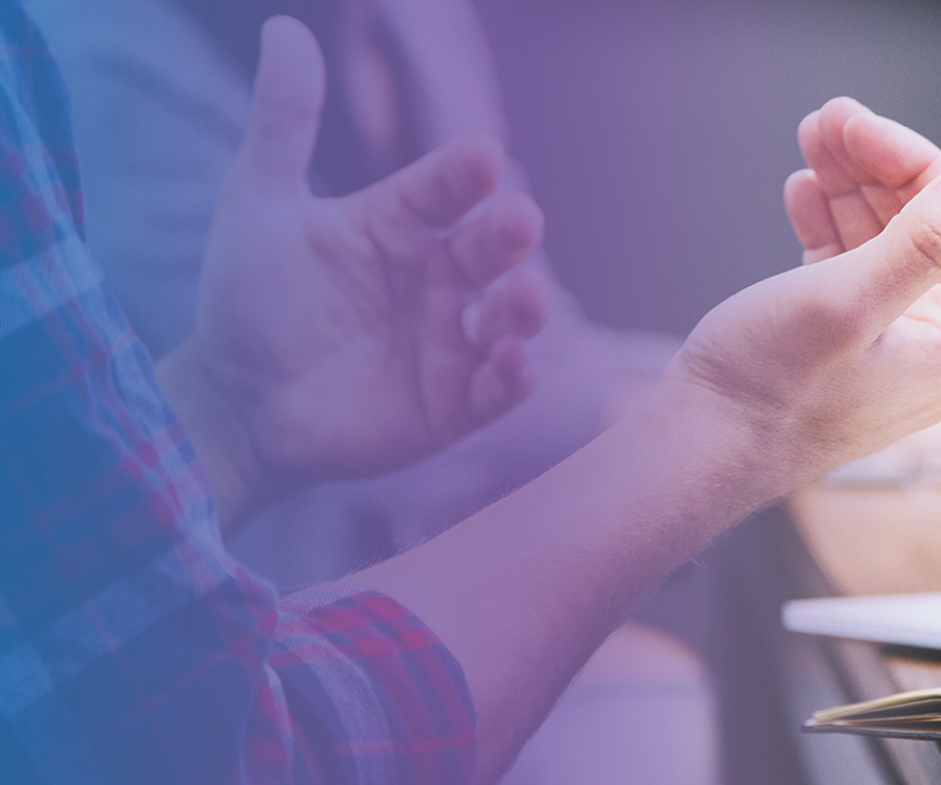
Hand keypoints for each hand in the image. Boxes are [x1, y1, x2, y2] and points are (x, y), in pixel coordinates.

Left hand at [160, 17, 548, 528]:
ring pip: (510, 317)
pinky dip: (515, 377)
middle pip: (490, 249)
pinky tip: (511, 361)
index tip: (480, 159)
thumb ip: (283, 122)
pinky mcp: (453, 406)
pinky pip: (498, 389)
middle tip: (520, 222)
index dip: (465, 174)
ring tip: (524, 300)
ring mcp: (449, 342)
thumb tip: (285, 27)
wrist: (229, 406)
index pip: (446, 188)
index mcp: (399, 225)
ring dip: (527, 308)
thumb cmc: (247, 301)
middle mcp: (435, 279)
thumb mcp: (257, 205)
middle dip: (511, 235)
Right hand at [652, 101, 940, 496]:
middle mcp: (936, 348)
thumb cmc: (766, 390)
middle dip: (874, 167)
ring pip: (884, 243)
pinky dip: (831, 227)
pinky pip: (854, 271)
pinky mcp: (847, 349)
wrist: (698, 451)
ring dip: (849, 188)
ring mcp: (892, 350)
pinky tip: (805, 195)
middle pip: (924, 227)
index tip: (854, 122)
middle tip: (826, 120)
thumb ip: (926, 239)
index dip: (907, 159)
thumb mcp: (848, 299)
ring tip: (811, 142)